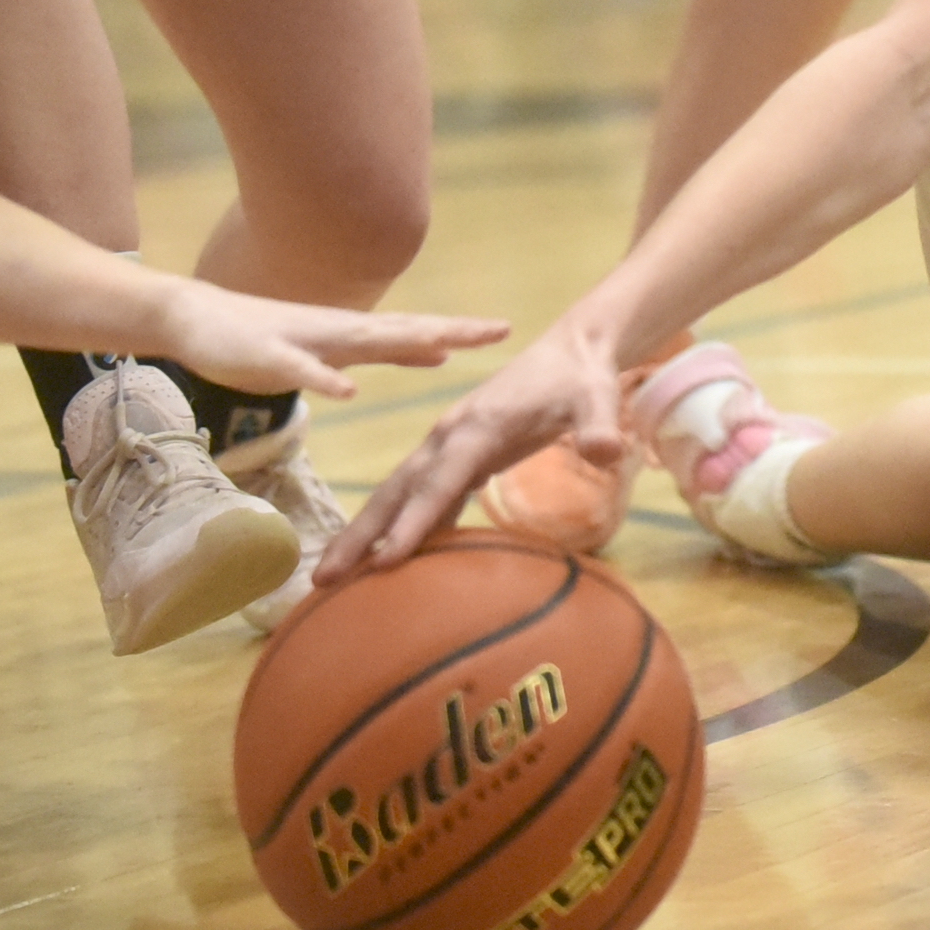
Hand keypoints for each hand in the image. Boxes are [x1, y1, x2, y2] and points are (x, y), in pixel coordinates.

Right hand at [153, 282, 510, 400]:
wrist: (195, 317)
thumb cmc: (268, 337)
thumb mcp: (339, 348)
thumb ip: (387, 348)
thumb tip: (439, 350)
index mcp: (357, 333)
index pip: (418, 331)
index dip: (461, 330)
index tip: (504, 330)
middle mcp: (339, 330)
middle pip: (404, 330)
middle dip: (451, 330)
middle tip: (498, 329)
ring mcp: (305, 341)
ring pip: (361, 341)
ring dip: (401, 344)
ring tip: (443, 345)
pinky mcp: (269, 356)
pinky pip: (302, 371)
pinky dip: (325, 379)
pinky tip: (349, 389)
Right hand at [315, 323, 622, 581]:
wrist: (572, 350)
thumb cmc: (582, 378)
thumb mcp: (598, 397)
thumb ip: (600, 425)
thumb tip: (606, 452)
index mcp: (478, 425)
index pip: (441, 479)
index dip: (415, 520)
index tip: (387, 559)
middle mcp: (451, 435)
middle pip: (398, 488)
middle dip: (361, 533)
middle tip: (323, 579)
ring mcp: (449, 444)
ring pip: (398, 492)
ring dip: (365, 533)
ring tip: (329, 579)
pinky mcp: (458, 454)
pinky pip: (421, 494)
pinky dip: (399, 525)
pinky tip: (386, 562)